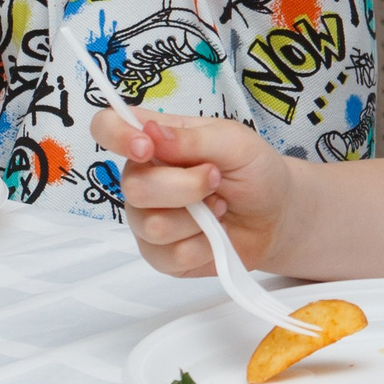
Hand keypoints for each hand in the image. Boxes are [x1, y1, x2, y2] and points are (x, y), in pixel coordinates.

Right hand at [94, 109, 294, 274]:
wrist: (276, 215)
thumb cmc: (253, 169)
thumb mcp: (233, 141)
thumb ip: (192, 139)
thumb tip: (149, 133)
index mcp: (152, 140)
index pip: (107, 127)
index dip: (115, 135)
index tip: (146, 148)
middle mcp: (141, 178)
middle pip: (132, 187)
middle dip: (185, 187)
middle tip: (216, 179)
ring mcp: (147, 219)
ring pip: (152, 225)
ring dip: (198, 218)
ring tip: (219, 207)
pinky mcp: (160, 255)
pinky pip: (171, 256)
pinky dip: (204, 244)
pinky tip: (215, 232)